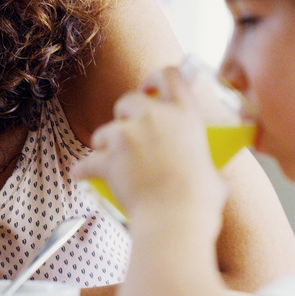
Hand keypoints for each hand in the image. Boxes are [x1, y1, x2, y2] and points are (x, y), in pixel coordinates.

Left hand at [76, 66, 227, 220]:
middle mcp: (155, 117)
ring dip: (106, 144)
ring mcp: (128, 135)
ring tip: (115, 163)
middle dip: (125, 115)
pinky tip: (81, 175)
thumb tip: (213, 180)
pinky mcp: (109, 156)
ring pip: (105, 130)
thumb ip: (207, 168)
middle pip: (128, 99)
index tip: (148, 88)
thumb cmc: (198, 201)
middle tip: (130, 134)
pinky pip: (88, 160)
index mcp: (185, 115)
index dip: (155, 78)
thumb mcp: (213, 175)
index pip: (170, 75)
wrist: (175, 220)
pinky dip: (83, 169)